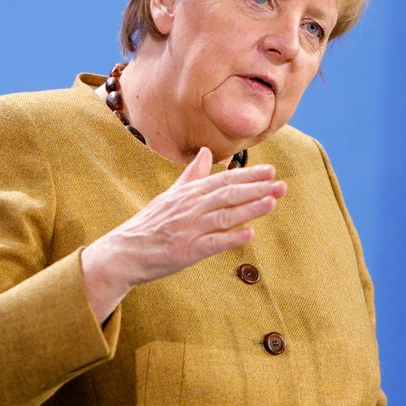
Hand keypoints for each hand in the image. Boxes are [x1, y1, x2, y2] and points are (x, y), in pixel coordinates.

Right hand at [81, 147, 285, 322]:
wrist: (125, 252)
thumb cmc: (150, 224)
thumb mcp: (170, 195)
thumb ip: (191, 175)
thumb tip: (205, 153)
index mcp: (188, 193)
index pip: (223, 180)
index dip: (248, 175)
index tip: (270, 170)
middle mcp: (190, 208)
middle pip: (227, 195)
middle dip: (257, 189)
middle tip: (281, 184)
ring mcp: (188, 229)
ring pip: (224, 216)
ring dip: (250, 209)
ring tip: (272, 202)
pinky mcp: (186, 251)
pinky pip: (212, 243)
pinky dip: (231, 238)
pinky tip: (249, 234)